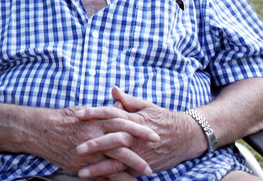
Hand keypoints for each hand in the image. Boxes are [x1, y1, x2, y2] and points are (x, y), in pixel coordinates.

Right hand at [27, 106, 158, 178]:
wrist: (40, 131)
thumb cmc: (63, 119)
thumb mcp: (85, 110)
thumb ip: (104, 112)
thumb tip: (121, 107)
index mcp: (96, 120)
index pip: (123, 122)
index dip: (140, 128)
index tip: (154, 134)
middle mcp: (94, 135)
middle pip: (122, 143)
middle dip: (140, 150)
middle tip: (155, 157)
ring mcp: (88, 151)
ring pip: (114, 160)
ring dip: (131, 167)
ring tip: (145, 173)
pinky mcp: (81, 164)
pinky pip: (101, 173)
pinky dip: (114, 178)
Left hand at [74, 87, 200, 179]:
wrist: (185, 137)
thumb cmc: (163, 119)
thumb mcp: (147, 106)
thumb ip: (128, 100)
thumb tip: (113, 89)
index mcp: (133, 119)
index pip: (110, 113)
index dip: (93, 113)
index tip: (77, 114)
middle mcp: (135, 136)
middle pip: (112, 139)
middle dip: (94, 144)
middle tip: (77, 147)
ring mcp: (138, 153)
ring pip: (117, 162)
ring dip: (99, 168)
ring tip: (81, 172)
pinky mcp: (142, 166)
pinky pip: (125, 174)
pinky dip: (111, 179)